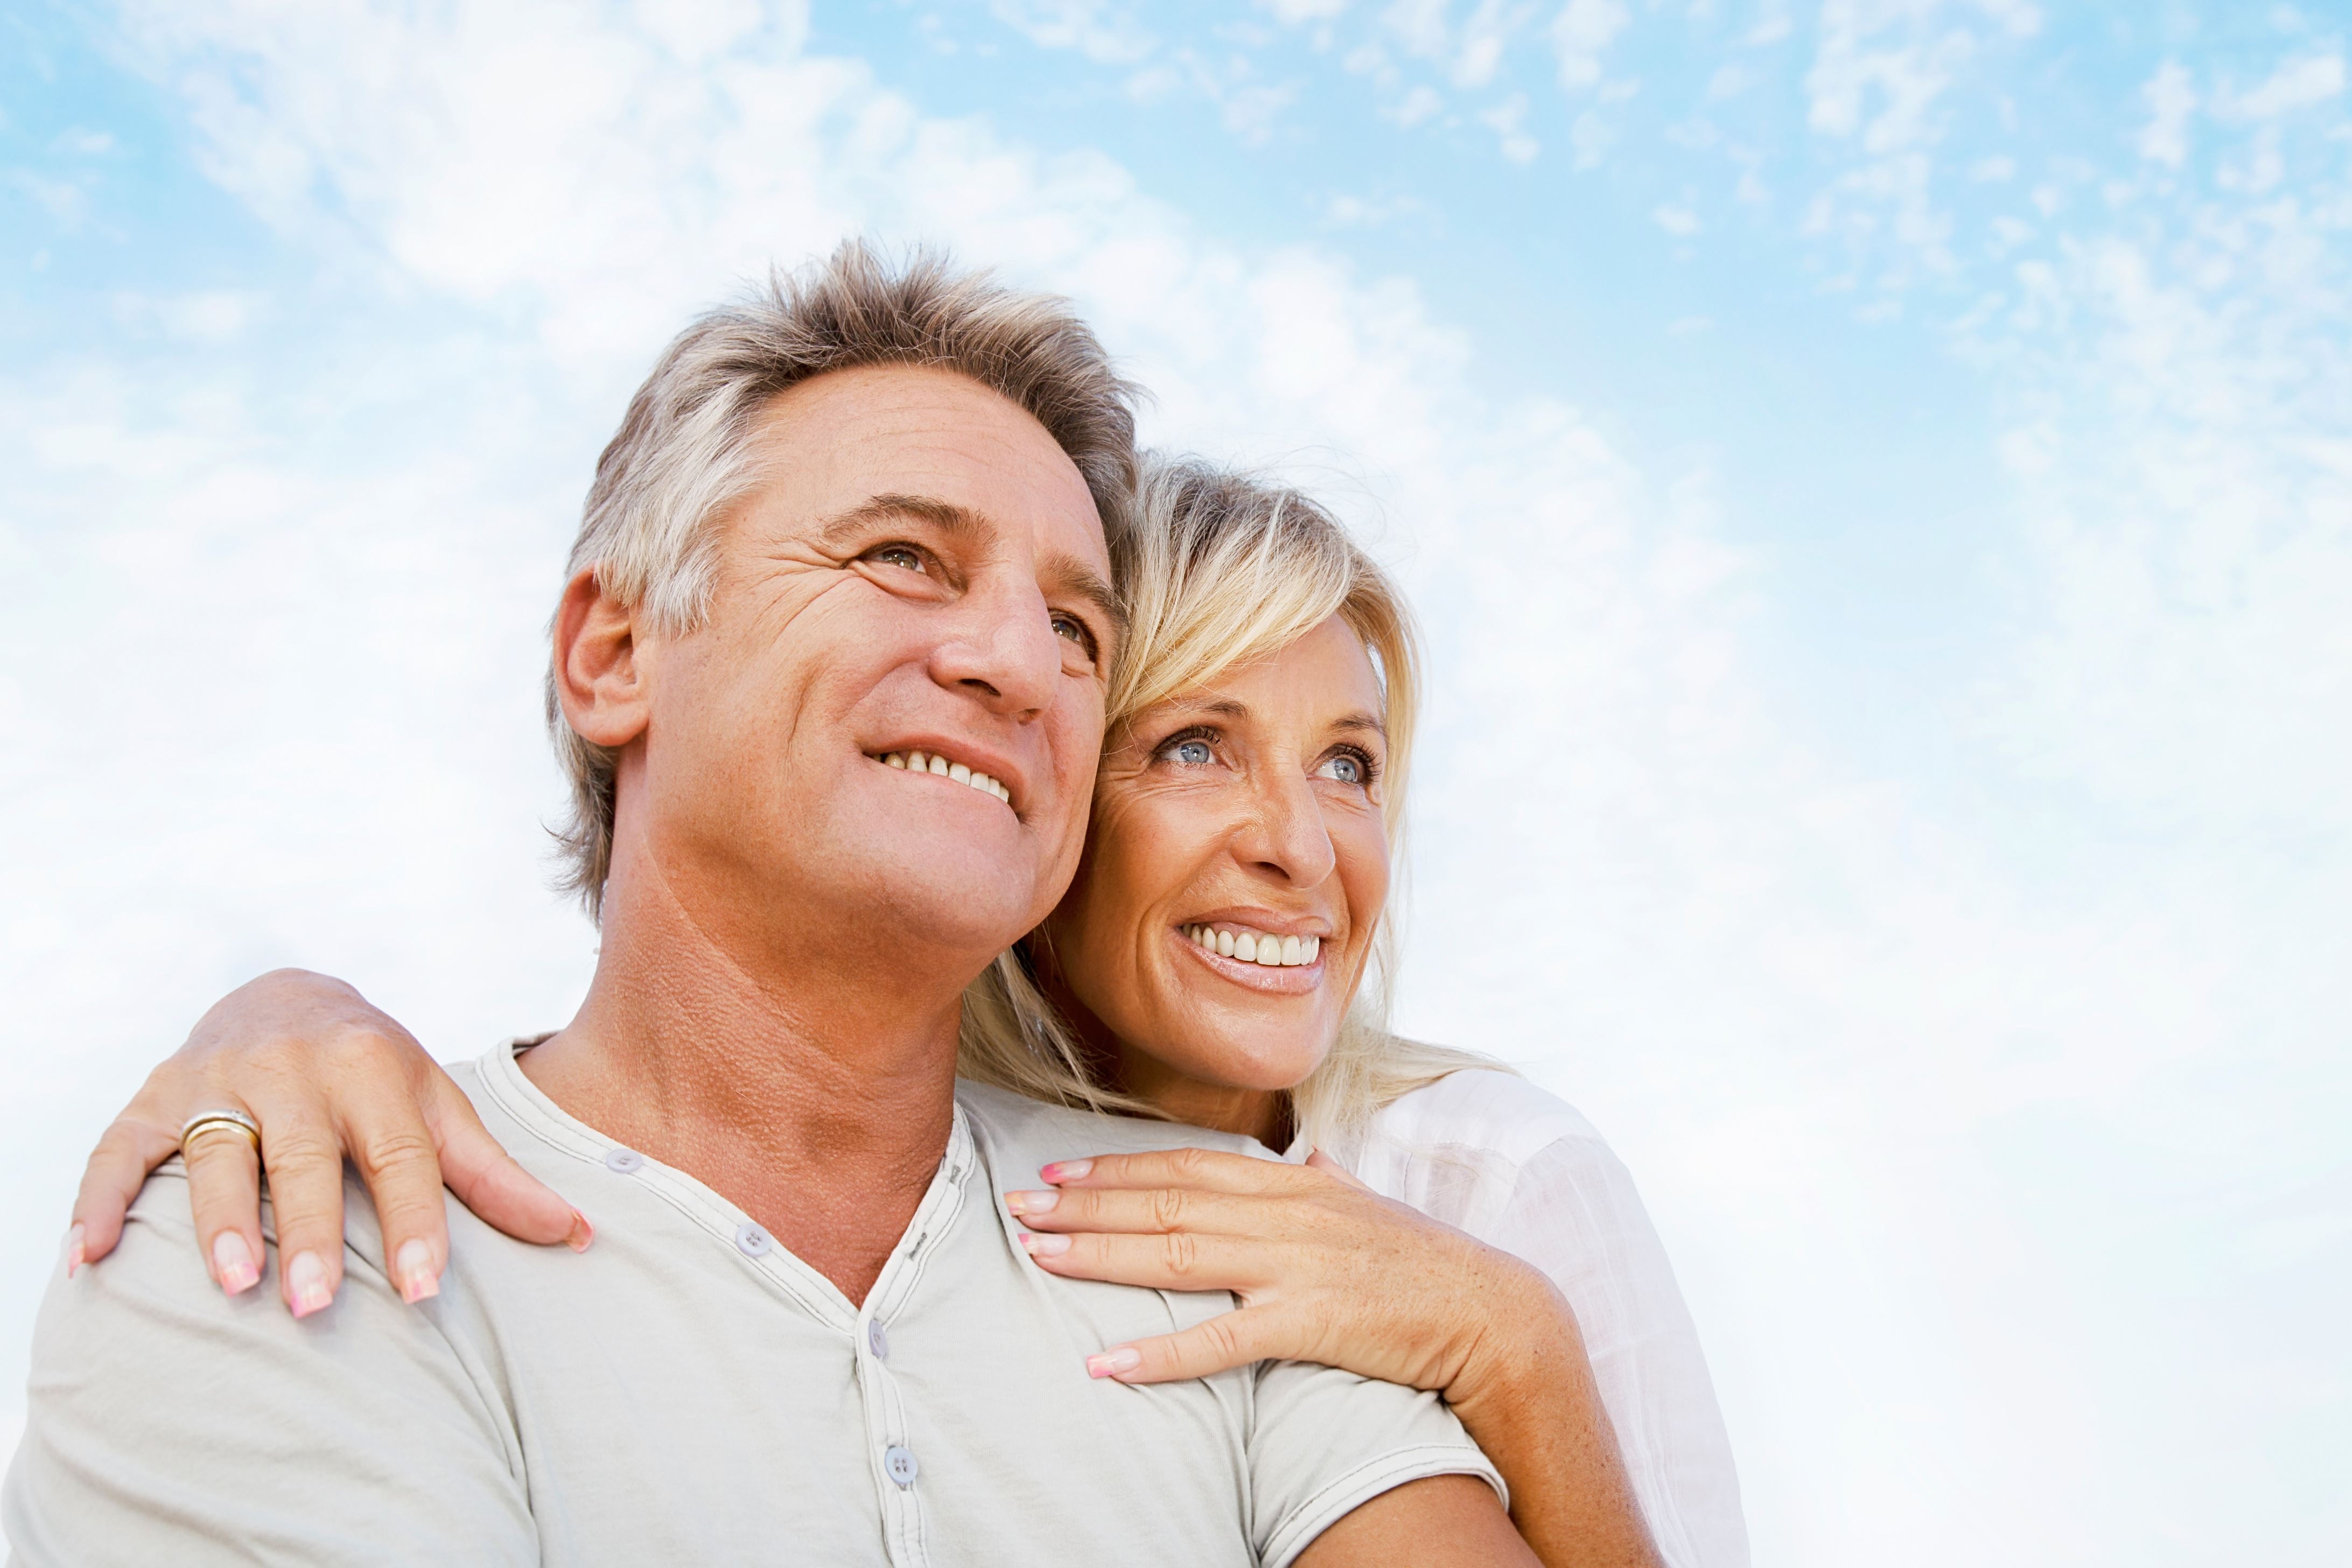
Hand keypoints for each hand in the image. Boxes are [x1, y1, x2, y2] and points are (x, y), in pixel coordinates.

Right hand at [70, 968, 587, 1315]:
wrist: (285, 993)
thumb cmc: (377, 1076)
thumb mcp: (439, 1107)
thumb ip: (497, 1177)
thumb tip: (582, 1236)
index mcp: (375, 1070)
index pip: (402, 1157)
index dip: (416, 1226)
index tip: (424, 1293)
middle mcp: (296, 1070)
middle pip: (306, 1158)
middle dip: (313, 1231)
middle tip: (318, 1305)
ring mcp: (219, 1082)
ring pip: (216, 1153)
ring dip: (220, 1219)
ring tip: (234, 1284)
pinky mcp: (155, 1099)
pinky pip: (120, 1151)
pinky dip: (102, 1200)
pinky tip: (87, 1258)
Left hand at [1003, 1145, 1551, 1396]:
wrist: (1490, 1311)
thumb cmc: (1424, 1262)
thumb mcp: (1369, 1203)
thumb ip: (1330, 1178)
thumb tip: (1312, 1155)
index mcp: (1292, 1183)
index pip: (1186, 1166)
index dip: (1119, 1169)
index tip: (1060, 1173)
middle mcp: (1285, 1212)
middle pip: (1165, 1201)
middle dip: (1085, 1205)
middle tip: (1017, 1207)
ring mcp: (1295, 1264)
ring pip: (1176, 1253)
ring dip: (1100, 1255)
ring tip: (1038, 1255)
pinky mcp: (1309, 1320)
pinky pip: (1221, 1340)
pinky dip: (1161, 1351)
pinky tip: (1109, 1363)